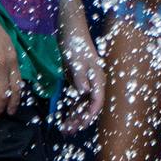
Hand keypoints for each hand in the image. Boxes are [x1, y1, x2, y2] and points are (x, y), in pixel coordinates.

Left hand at [57, 3, 104, 132]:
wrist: (71, 30)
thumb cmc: (76, 44)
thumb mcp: (77, 60)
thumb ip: (81, 77)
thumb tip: (84, 92)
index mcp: (97, 78)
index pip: (97, 101)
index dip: (89, 114)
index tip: (80, 124)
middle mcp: (94, 82)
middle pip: (90, 106)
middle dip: (80, 119)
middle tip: (68, 130)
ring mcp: (86, 82)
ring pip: (82, 104)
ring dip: (75, 116)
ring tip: (65, 128)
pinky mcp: (77, 80)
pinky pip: (75, 98)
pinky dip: (70, 108)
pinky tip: (63, 116)